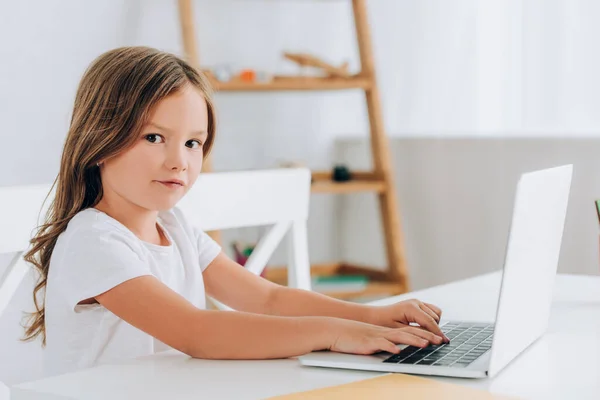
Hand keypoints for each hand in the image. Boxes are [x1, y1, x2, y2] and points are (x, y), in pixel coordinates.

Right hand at [326, 317, 444, 354]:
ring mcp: (377, 336)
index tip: (440, 339)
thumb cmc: (355, 337)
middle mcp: (386, 332)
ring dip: (413, 340)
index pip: (412, 331)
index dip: (426, 335)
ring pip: (398, 337)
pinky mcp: (368, 342)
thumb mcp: (374, 339)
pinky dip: (389, 347)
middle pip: (410, 333)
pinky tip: (397, 351)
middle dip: (427, 337)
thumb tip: (401, 348)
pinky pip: (380, 344)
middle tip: (441, 341)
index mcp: (389, 332)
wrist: (337, 330)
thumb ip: (388, 342)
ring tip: (426, 345)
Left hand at [366, 299, 448, 342]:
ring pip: (436, 313)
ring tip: (428, 334)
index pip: (430, 321)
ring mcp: (417, 301)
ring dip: (435, 324)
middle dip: (436, 329)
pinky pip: (432, 310)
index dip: (438, 333)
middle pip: (435, 317)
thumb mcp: (400, 331)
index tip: (444, 342)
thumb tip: (431, 338)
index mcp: (411, 308)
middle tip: (435, 342)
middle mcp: (415, 302)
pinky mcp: (417, 303)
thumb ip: (416, 333)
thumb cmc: (384, 324)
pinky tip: (425, 328)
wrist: (375, 316)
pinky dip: (432, 319)